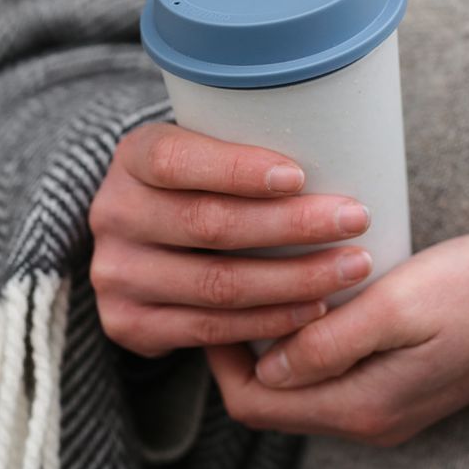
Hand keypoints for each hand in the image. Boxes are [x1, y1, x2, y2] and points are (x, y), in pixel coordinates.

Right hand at [88, 122, 374, 357]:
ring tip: (350, 267)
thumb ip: (242, 140)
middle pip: (209, 224)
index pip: (178, 161)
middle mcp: (114, 214)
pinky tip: (313, 308)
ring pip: (217, 284)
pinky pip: (210, 329)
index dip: (238, 169)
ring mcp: (117, 274)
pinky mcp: (128, 324)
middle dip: (292, 225)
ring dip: (295, 280)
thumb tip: (337, 139)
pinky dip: (270, 320)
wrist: (140, 240)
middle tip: (354, 219)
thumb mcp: (201, 145)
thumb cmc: (198, 181)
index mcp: (132, 156)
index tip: (300, 176)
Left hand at [206, 233, 468, 445]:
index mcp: (363, 405)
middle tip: (232, 286)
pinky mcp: (393, 388)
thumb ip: (332, 342)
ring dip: (271, 344)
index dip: (223, 355)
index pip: (256, 402)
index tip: (217, 298)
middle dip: (240, 348)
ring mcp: (382, 407)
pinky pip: (325, 378)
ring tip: (263, 285)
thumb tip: (268, 365)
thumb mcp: (400, 305)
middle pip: (270, 401)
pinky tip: (303, 299)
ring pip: (296, 389)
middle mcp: (367, 418)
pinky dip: (302, 345)